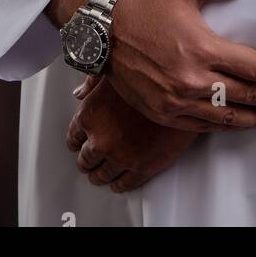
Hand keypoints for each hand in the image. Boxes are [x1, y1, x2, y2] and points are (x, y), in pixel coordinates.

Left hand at [67, 74, 198, 192]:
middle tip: (90, 161)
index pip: (73, 137)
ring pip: (102, 176)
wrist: (182, 92)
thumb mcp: (115, 72)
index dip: (76, 140)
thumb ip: (92, 83)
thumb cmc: (150, 78)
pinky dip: (119, 184)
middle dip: (87, 160)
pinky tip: (119, 181)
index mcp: (90, 114)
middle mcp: (101, 139)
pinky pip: (124, 184)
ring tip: (102, 174)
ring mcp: (121, 156)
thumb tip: (81, 92)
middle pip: (85, 160)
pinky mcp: (142, 168)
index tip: (79, 143)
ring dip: (101, 175)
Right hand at [104, 0, 255, 132]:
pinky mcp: (163, 113)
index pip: (252, 68)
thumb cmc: (147, 1)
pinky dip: (227, 126)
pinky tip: (242, 124)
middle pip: (246, 97)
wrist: (103, 28)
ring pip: (227, 118)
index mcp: (201, 47)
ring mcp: (176, 101)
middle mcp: (191, 80)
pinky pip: (203, 126)